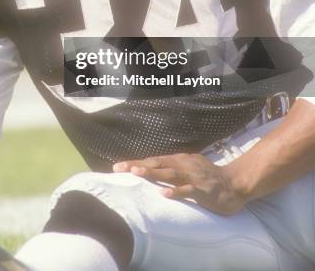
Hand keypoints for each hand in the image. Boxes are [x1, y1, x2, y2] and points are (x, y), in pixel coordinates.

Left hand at [113, 153, 245, 214]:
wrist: (234, 183)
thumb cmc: (208, 177)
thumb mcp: (188, 167)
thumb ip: (172, 167)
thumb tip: (152, 168)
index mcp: (179, 160)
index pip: (154, 160)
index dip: (136, 162)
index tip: (118, 166)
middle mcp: (184, 165)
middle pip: (158, 163)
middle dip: (138, 165)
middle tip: (120, 167)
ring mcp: (193, 176)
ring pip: (170, 174)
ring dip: (153, 173)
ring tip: (137, 172)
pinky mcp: (203, 190)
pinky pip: (188, 190)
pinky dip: (176, 191)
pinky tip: (165, 194)